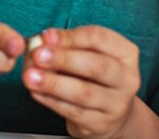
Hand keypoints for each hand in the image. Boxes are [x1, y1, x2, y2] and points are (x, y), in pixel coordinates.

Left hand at [22, 27, 140, 138]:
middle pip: (96, 66)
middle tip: (38, 55)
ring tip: (31, 77)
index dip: (71, 37)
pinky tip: (37, 92)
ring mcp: (117, 103)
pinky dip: (52, 101)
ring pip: (84, 93)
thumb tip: (40, 41)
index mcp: (126, 53)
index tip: (46, 36)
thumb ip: (66, 45)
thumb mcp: (86, 53)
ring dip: (54, 84)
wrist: (110, 111)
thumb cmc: (93, 75)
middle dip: (64, 59)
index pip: (100, 38)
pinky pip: (74, 112)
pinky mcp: (102, 123)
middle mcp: (127, 78)